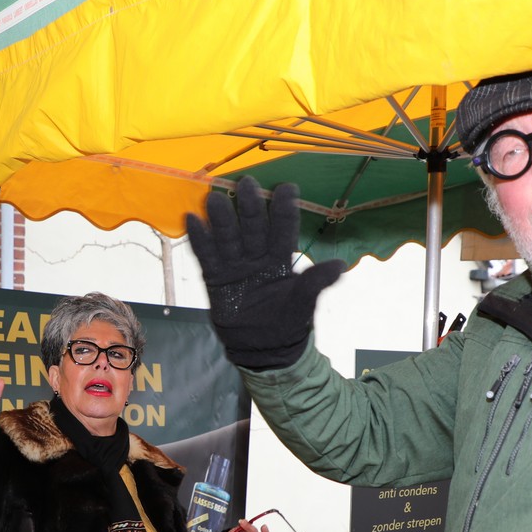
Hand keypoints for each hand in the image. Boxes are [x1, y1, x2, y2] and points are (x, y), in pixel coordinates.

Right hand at [184, 178, 344, 370]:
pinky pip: (206, 256)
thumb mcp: (303, 304)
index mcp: (281, 259)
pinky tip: (192, 219)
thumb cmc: (287, 322)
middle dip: (250, 206)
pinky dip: (199, 239)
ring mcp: (235, 265)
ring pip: (228, 237)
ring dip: (221, 218)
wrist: (262, 349)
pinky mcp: (215, 278)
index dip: (285, 210)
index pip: (283, 230)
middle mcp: (257, 256)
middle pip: (253, 227)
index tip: (287, 188)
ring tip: (214, 198)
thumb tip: (339, 266)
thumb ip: (316, 282)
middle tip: (246, 183)